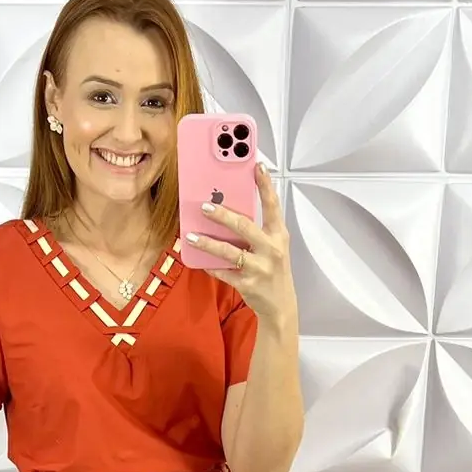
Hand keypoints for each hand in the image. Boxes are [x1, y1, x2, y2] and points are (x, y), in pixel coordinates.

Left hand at [185, 162, 295, 326]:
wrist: (280, 305)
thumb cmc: (274, 270)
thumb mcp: (273, 246)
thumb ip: (257, 229)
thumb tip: (230, 209)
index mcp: (279, 236)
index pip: (273, 206)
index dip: (265, 185)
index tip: (257, 166)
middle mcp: (271, 249)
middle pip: (244, 226)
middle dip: (222, 214)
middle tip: (204, 205)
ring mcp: (259, 268)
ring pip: (229, 252)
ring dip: (208, 243)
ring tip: (190, 236)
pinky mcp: (248, 284)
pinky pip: (223, 272)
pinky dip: (210, 266)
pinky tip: (198, 260)